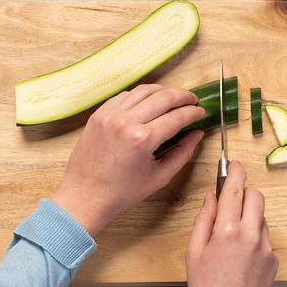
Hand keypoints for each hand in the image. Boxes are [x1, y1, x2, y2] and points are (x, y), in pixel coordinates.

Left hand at [51, 84, 205, 236]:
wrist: (84, 196)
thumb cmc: (121, 192)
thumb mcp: (159, 177)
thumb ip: (182, 153)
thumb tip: (197, 134)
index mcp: (143, 139)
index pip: (177, 116)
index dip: (194, 112)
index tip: (202, 112)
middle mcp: (126, 121)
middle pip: (164, 97)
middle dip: (183, 96)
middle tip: (193, 100)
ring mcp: (110, 114)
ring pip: (144, 90)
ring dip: (163, 91)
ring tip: (174, 98)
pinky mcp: (99, 114)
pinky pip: (126, 96)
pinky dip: (141, 95)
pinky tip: (150, 102)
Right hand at [186, 162, 278, 286]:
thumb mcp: (193, 253)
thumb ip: (202, 220)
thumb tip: (210, 198)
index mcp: (227, 231)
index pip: (235, 188)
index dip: (234, 171)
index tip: (233, 165)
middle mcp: (251, 235)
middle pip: (256, 196)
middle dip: (244, 192)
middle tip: (230, 200)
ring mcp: (266, 247)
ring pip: (262, 216)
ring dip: (248, 216)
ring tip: (230, 238)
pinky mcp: (274, 260)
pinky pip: (265, 237)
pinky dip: (254, 236)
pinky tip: (239, 255)